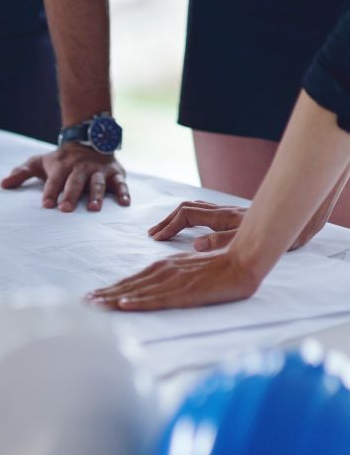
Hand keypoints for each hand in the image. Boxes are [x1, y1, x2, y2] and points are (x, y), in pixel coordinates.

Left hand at [1, 144, 129, 211]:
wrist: (89, 139)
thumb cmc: (60, 160)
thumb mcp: (39, 162)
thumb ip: (21, 173)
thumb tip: (2, 185)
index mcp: (62, 165)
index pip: (54, 179)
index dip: (50, 192)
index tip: (46, 205)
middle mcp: (80, 167)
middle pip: (75, 181)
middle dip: (71, 195)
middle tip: (66, 210)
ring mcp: (98, 170)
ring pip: (98, 183)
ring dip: (96, 195)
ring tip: (93, 209)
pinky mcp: (115, 173)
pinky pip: (120, 183)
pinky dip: (123, 192)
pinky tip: (124, 203)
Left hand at [86, 249, 262, 311]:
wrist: (243, 260)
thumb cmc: (218, 265)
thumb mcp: (186, 268)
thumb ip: (168, 276)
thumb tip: (151, 286)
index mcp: (162, 267)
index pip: (130, 281)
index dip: (109, 290)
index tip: (91, 297)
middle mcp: (162, 271)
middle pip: (127, 286)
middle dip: (103, 295)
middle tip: (82, 303)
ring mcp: (172, 281)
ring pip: (136, 292)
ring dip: (112, 299)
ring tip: (93, 305)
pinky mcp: (184, 291)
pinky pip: (157, 298)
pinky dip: (139, 301)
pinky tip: (124, 304)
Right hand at [149, 199, 322, 251]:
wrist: (301, 221)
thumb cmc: (279, 234)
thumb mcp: (250, 243)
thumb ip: (221, 242)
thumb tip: (195, 245)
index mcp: (223, 218)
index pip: (186, 216)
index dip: (169, 226)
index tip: (157, 239)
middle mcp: (223, 211)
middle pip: (186, 209)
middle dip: (167, 221)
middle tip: (153, 234)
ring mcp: (228, 212)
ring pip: (194, 209)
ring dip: (176, 218)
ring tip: (164, 230)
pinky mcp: (233, 216)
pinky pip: (203, 212)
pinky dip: (188, 218)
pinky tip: (189, 227)